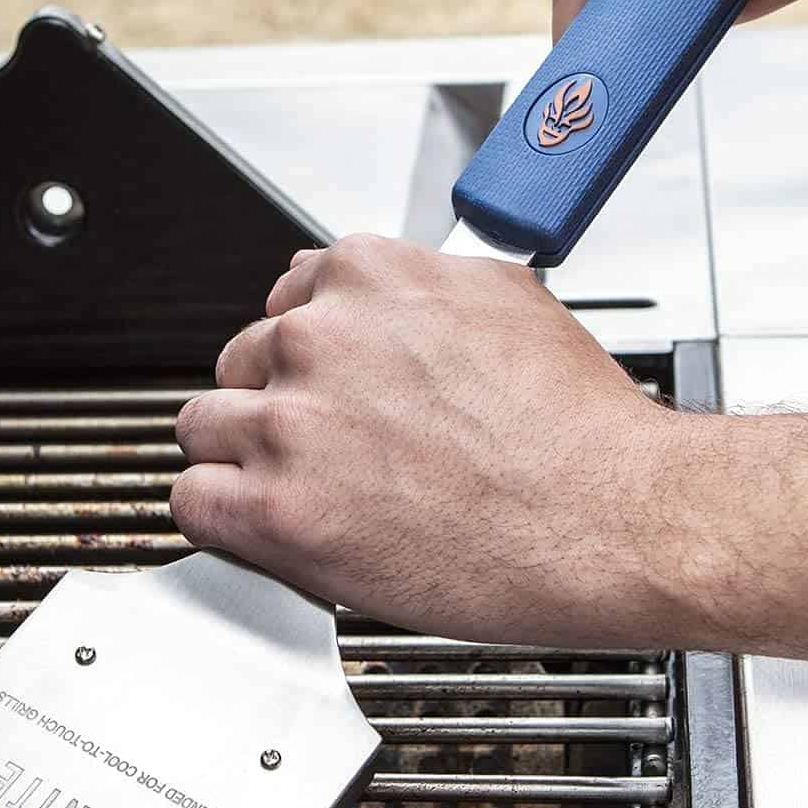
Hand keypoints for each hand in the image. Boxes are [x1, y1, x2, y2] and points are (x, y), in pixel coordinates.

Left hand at [170, 236, 699, 647]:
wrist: (611, 519)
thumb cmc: (580, 433)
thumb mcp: (512, 302)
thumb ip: (429, 289)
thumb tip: (404, 292)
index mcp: (370, 276)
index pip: (286, 299)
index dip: (310, 353)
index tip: (331, 385)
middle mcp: (319, 338)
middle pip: (241, 363)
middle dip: (278, 405)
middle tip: (333, 450)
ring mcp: (291, 424)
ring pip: (205, 429)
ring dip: (244, 461)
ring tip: (308, 494)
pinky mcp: (277, 510)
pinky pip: (195, 502)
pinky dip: (224, 520)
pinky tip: (274, 530)